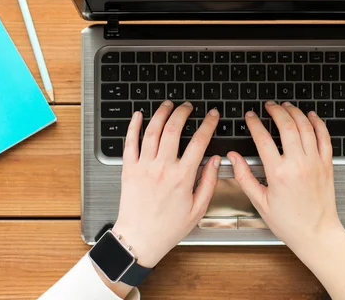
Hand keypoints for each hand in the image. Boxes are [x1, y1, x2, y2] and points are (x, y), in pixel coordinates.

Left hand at [112, 100, 220, 267]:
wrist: (139, 239)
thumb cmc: (167, 228)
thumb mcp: (198, 209)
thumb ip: (209, 182)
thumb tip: (216, 160)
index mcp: (182, 177)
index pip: (199, 142)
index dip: (208, 124)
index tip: (213, 116)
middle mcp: (162, 168)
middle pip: (174, 129)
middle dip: (183, 112)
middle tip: (188, 106)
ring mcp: (143, 167)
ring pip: (152, 131)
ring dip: (161, 113)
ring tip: (168, 105)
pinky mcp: (128, 169)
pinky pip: (130, 142)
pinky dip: (134, 125)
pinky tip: (139, 115)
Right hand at [227, 101, 343, 252]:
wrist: (317, 233)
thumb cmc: (290, 222)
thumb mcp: (260, 202)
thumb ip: (244, 176)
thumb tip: (233, 158)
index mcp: (278, 173)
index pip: (263, 138)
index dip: (254, 123)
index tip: (250, 116)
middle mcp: (298, 164)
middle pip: (287, 126)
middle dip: (276, 111)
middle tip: (268, 106)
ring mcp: (315, 162)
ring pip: (306, 127)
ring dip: (295, 112)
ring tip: (286, 106)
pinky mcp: (327, 165)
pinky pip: (324, 137)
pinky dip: (317, 123)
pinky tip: (310, 116)